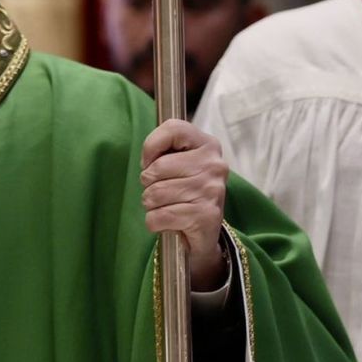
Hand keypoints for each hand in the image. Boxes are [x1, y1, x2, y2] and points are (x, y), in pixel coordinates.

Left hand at [141, 119, 228, 289]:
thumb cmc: (184, 191)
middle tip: (162, 192)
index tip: (151, 162)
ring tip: (167, 206)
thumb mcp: (177, 163)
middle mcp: (214, 165)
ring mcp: (212, 190)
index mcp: (207, 144)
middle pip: (157, 168)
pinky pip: (159, 216)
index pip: (173, 128)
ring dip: (152, 205)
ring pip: (155, 194)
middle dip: (149, 184)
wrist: (204, 232)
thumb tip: (147, 162)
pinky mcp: (206, 216)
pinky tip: (169, 222)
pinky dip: (155, 222)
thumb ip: (162, 151)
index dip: (151, 146)